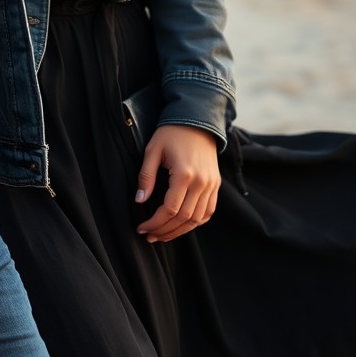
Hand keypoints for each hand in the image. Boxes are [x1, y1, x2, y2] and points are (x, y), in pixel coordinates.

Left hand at [135, 124, 219, 242]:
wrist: (197, 120)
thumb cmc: (171, 133)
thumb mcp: (153, 150)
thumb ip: (146, 176)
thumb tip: (139, 201)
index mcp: (184, 174)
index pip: (169, 210)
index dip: (155, 223)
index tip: (141, 228)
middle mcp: (201, 183)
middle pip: (183, 219)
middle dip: (164, 231)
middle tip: (149, 236)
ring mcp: (211, 185)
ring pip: (197, 219)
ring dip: (179, 231)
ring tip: (162, 235)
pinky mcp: (216, 185)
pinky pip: (208, 212)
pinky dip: (195, 223)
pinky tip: (181, 226)